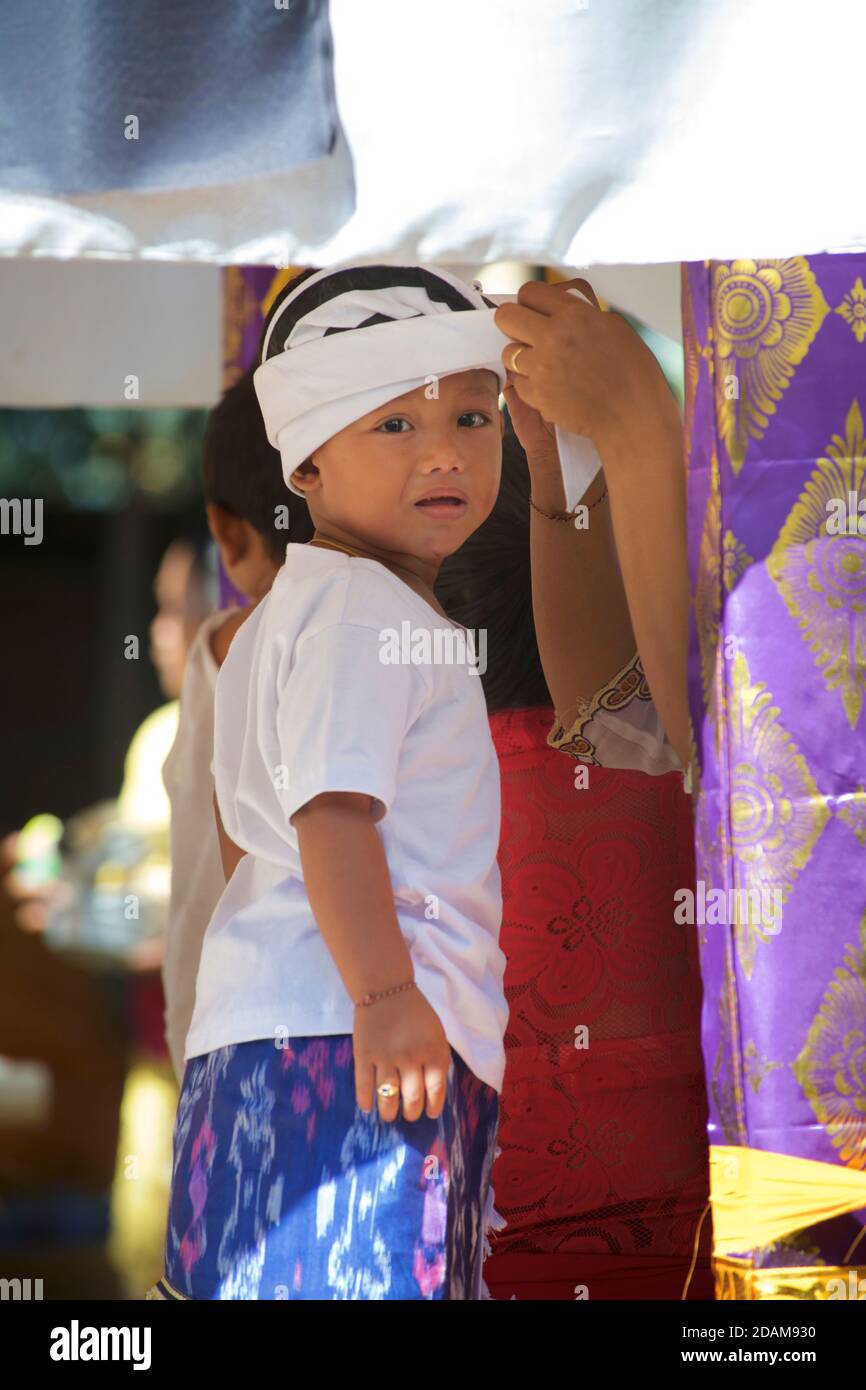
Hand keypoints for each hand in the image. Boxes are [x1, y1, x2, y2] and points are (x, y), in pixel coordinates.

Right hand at [354, 985, 450, 1123]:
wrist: (386, 989)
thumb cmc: (415, 1013)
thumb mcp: (437, 1033)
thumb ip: (439, 1060)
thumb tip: (436, 1091)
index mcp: (432, 1051)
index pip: (436, 1089)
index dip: (433, 1106)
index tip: (430, 1114)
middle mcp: (410, 1057)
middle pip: (413, 1098)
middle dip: (412, 1112)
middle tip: (409, 1114)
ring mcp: (385, 1057)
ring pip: (388, 1097)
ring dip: (389, 1112)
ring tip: (389, 1116)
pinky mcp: (364, 1054)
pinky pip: (363, 1084)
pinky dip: (365, 1099)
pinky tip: (367, 1107)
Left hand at [495, 277, 677, 452]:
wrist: (633, 413)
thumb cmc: (631, 372)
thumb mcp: (613, 326)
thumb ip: (580, 315)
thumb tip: (558, 311)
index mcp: (574, 314)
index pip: (529, 291)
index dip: (529, 301)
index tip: (532, 311)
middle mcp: (554, 336)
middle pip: (506, 317)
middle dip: (512, 323)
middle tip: (523, 333)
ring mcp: (543, 367)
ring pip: (508, 353)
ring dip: (521, 357)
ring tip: (542, 364)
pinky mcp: (538, 394)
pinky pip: (519, 383)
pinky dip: (531, 385)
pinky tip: (551, 387)